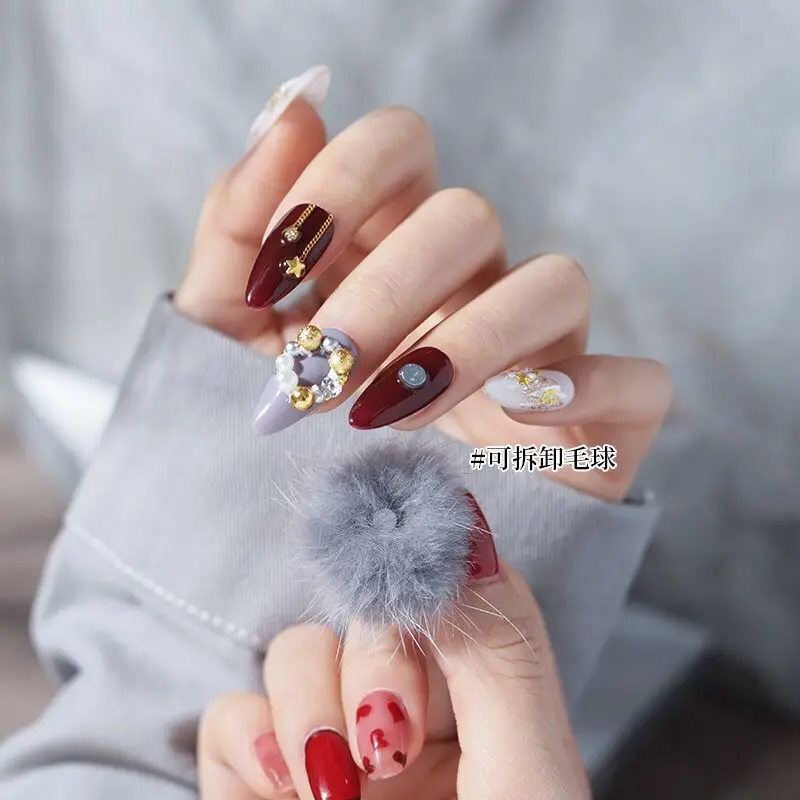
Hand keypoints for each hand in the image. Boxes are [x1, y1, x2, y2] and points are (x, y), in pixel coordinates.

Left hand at [176, 75, 669, 502]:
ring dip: (468, 345)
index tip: (268, 280)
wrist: (345, 546)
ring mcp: (542, 346)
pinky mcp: (598, 418)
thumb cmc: (290, 435)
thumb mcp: (229, 336)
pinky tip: (515, 424)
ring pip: (555, 282)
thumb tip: (288, 108)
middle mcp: (473, 282)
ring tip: (387, 418)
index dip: (335, 186)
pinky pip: (637, 379)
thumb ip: (239, 227)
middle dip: (383, 294)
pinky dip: (586, 391)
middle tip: (316, 377)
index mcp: (390, 246)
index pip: (398, 147)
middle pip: (466, 216)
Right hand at [198, 553, 590, 798]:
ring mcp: (334, 745)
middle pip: (365, 611)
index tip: (405, 576)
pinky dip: (249, 747)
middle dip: (370, 662)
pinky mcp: (265, 786)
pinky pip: (232, 718)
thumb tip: (468, 538)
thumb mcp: (526, 787)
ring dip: (306, 708)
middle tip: (389, 743)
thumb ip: (502, 658)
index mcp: (486, 704)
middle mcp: (410, 711)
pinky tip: (286, 796)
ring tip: (332, 790)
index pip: (453, 589)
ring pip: (293, 651)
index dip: (426, 571)